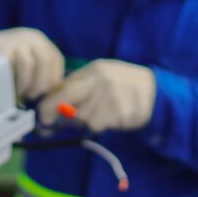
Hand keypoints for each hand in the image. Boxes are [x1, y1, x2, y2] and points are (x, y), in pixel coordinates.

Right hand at [0, 28, 64, 99]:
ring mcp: (16, 39)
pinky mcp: (3, 46)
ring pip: (31, 64)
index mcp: (38, 40)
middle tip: (34, 96)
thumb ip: (37, 74)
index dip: (55, 79)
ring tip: (22, 94)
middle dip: (43, 83)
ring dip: (30, 84)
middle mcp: (30, 36)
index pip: (56, 59)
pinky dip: (19, 82)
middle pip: (48, 60)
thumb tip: (51, 94)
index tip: (47, 93)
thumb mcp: (22, 65)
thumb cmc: (0, 66)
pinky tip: (14, 89)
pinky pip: (15, 66)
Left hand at [38, 59, 155, 131]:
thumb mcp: (101, 77)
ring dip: (85, 120)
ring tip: (101, 111)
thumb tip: (53, 104)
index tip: (42, 115)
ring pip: (83, 118)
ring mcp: (110, 97)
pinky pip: (98, 125)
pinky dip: (100, 124)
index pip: (63, 87)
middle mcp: (100, 82)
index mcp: (93, 71)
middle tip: (48, 122)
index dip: (48, 103)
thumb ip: (78, 87)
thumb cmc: (122, 85)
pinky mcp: (118, 113)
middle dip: (55, 114)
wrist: (155, 92)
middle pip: (67, 103)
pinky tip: (111, 115)